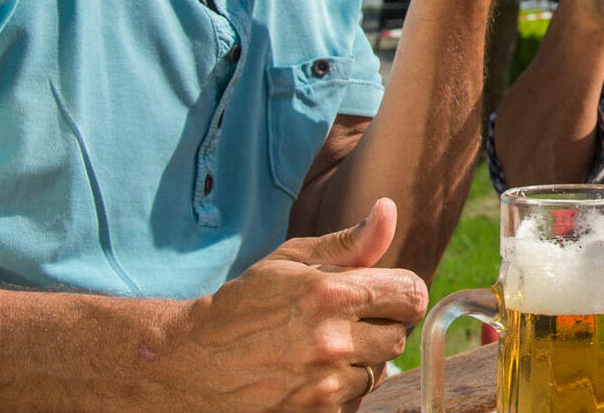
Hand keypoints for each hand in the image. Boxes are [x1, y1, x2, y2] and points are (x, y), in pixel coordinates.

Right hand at [155, 199, 427, 411]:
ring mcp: (324, 384)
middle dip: (381, 326)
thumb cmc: (244, 303)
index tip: (385, 294)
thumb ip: (349, 242)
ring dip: (360, 360)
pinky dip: (342, 388)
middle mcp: (332, 341)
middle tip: (348, 322)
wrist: (190, 361)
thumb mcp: (291, 261)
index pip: (412, 295)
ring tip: (322, 348)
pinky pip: (355, 400)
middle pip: (399, 337)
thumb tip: (389, 210)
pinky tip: (311, 373)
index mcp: (332, 294)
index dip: (402, 293)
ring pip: (378, 372)